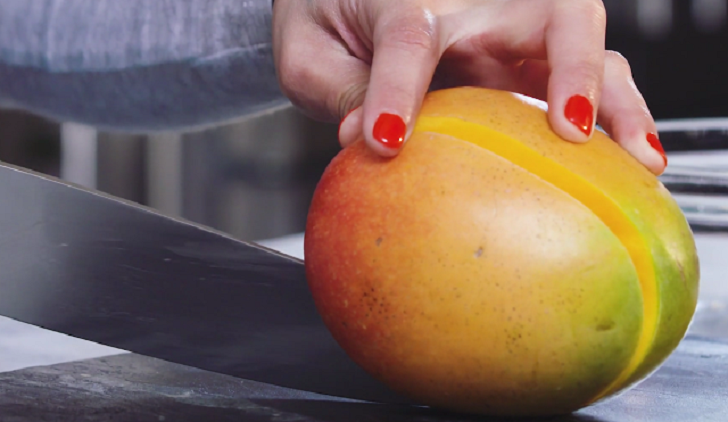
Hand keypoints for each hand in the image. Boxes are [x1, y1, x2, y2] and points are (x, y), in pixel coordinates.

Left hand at [272, 0, 666, 174]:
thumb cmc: (327, 19)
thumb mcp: (309, 54)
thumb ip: (337, 90)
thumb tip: (363, 143)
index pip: (409, 40)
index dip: (397, 91)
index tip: (386, 144)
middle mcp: (473, 6)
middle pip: (552, 16)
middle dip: (576, 71)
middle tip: (574, 131)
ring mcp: (506, 31)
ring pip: (584, 45)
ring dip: (616, 100)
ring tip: (638, 160)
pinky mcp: (520, 57)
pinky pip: (579, 78)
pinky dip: (609, 116)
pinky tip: (626, 160)